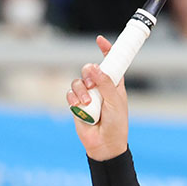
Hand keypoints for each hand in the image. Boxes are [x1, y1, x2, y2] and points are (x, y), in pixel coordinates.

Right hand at [67, 35, 128, 161]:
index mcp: (114, 85)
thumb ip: (106, 84)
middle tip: (92, 82)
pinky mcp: (76, 104)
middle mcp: (100, 87)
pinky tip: (79, 107)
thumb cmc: (116, 124)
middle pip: (90, 69)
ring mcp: (88, 95)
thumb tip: (94, 67)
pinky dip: (74, 99)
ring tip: (88, 103)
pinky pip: (70, 94)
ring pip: (78, 81)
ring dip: (81, 90)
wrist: (104, 145)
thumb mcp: (115, 103)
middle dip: (89, 72)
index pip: (111, 63)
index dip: (106, 51)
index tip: (100, 40)